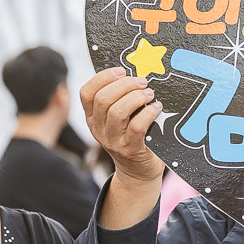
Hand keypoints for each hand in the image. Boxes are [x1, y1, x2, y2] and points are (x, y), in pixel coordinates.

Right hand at [78, 70, 165, 187]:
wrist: (137, 171)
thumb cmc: (132, 136)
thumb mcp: (119, 118)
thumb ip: (119, 99)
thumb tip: (135, 73)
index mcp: (92, 117)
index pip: (86, 92)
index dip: (103, 77)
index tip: (121, 71)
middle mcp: (98, 129)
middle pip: (103, 99)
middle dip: (125, 85)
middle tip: (142, 82)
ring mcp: (112, 140)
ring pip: (117, 112)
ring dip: (136, 97)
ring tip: (149, 94)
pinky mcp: (129, 149)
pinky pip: (136, 127)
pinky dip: (148, 113)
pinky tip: (157, 108)